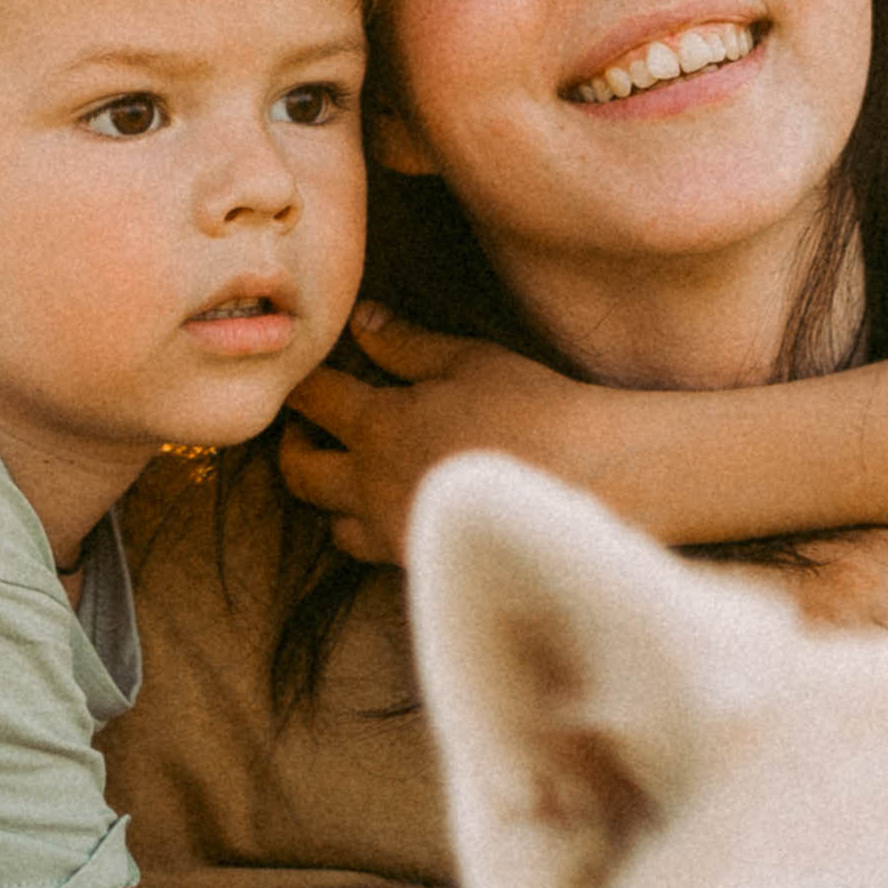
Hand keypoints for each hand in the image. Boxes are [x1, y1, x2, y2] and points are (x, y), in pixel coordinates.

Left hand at [281, 308, 590, 564]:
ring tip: (356, 477)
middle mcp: (374, 487)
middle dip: (295, 447)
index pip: (311, 400)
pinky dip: (374, 531)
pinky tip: (402, 510)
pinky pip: (377, 554)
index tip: (309, 376)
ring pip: (334, 525)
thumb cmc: (536, 411)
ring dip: (334, 498)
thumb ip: (407, 344)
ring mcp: (397, 533)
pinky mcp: (426, 566)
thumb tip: (363, 321)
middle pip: (300, 473)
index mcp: (380, 426)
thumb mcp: (471, 362)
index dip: (303, 383)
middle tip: (312, 430)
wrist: (593, 484)